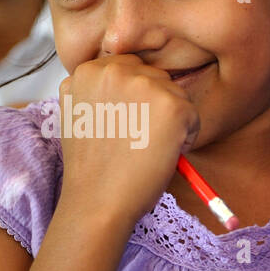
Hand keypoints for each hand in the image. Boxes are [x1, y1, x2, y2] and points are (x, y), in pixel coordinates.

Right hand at [54, 54, 199, 229]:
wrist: (97, 202)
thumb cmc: (91, 167)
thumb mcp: (77, 116)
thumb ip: (94, 90)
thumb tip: (127, 81)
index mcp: (87, 71)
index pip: (127, 68)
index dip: (132, 97)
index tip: (125, 122)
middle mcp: (115, 70)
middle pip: (154, 76)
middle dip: (153, 105)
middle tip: (136, 138)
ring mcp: (145, 85)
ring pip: (174, 94)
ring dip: (169, 120)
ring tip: (145, 147)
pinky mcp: (172, 105)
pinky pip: (192, 115)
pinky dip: (184, 137)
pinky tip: (160, 154)